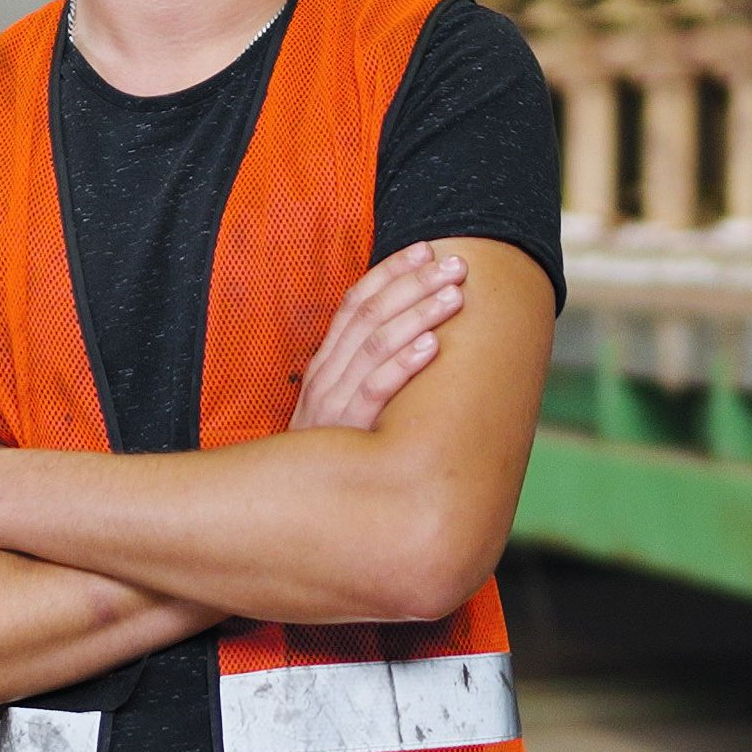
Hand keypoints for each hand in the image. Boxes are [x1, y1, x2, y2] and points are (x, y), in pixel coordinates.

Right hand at [289, 241, 466, 431]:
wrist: (297, 502)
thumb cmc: (333, 448)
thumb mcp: (339, 400)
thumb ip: (364, 367)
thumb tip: (413, 332)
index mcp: (326, 360)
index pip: (355, 302)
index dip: (390, 272)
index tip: (424, 250)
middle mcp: (327, 373)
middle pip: (369, 315)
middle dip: (414, 284)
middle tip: (454, 266)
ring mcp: (334, 401)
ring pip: (376, 345)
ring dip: (418, 315)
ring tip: (453, 297)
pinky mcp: (348, 431)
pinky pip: (375, 391)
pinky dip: (403, 365)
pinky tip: (431, 348)